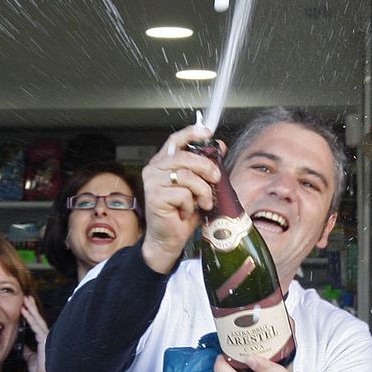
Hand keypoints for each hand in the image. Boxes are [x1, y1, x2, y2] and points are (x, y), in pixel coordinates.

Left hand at [20, 295, 48, 371]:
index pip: (35, 325)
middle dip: (31, 307)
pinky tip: (25, 310)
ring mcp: (45, 335)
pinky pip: (35, 324)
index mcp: (42, 340)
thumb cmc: (44, 369)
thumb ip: (27, 352)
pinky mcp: (44, 337)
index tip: (24, 308)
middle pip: (37, 319)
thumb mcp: (30, 359)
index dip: (29, 316)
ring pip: (37, 319)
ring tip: (26, 298)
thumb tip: (21, 347)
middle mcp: (45, 335)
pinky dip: (30, 317)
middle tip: (26, 297)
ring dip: (31, 308)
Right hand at [140, 124, 219, 274]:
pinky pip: (182, 194)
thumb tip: (220, 146)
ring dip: (201, 191)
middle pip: (185, 157)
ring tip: (203, 202)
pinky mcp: (155, 197)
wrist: (169, 239)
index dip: (191, 133)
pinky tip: (185, 212)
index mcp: (163, 162)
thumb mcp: (198, 186)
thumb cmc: (181, 213)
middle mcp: (154, 169)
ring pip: (186, 176)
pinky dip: (190, 205)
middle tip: (216, 179)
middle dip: (206, 167)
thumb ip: (206, 166)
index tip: (208, 133)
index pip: (175, 140)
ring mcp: (152, 182)